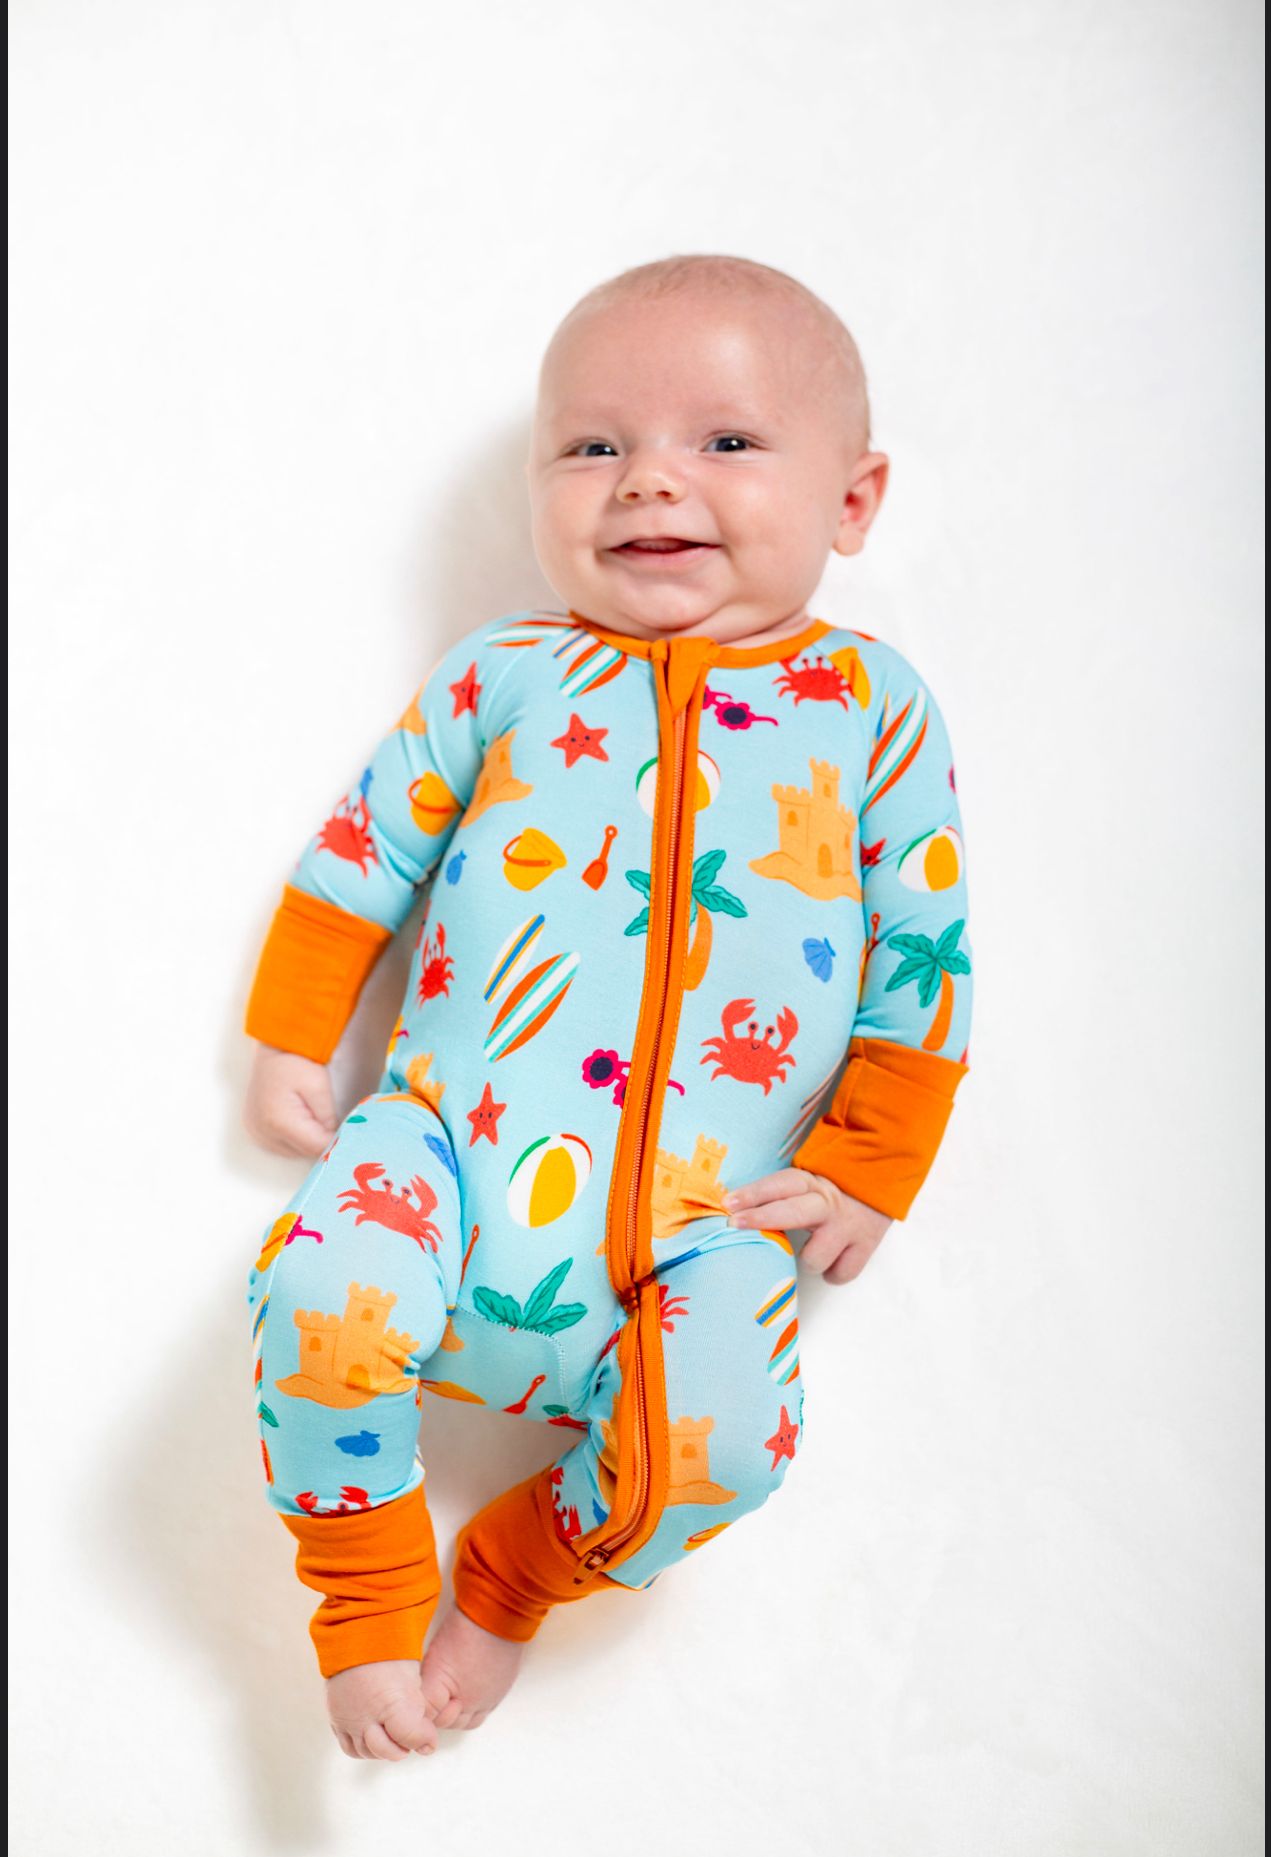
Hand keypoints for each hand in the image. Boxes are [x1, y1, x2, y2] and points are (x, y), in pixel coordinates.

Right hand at [243, 1043, 337, 1158]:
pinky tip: (301, 1120)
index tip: (349, 1133)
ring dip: (308, 1140)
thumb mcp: (319, 1086)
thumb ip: (329, 1118)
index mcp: (279, 1122)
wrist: (274, 1047)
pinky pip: (281, 1145)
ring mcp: (256, 1133)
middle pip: (305, 1152)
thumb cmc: (296, 1061)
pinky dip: (295, 1138)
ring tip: (315, 1117)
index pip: (316, 1148)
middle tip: (334, 1122)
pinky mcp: (254, 1130)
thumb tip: (336, 1139)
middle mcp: (264, 1132)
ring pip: (294, 1151)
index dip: (335, 1142)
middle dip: (322, 1141)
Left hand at [723, 1168, 892, 1284]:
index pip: (782, 1184)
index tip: (728, 1203)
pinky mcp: (867, 1247)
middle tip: (734, 1224)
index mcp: (813, 1182)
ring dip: (807, 1260)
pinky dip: (833, 1273)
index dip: (754, 1193)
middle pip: (794, 1213)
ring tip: (810, 1249)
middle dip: (761, 1219)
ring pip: (816, 1258)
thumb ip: (782, 1192)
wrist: (882, 1180)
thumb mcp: (809, 1181)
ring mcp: (849, 1227)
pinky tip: (831, 1261)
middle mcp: (830, 1204)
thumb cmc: (834, 1186)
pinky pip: (841, 1274)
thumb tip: (735, 1206)